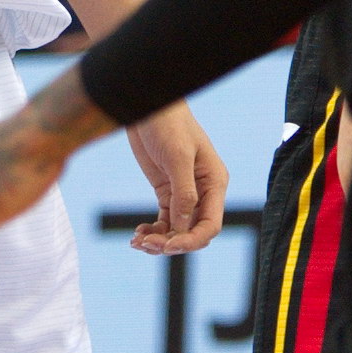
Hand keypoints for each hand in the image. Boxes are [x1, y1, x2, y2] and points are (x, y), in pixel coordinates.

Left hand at [125, 105, 227, 254]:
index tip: (168, 245)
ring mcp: (184, 193)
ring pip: (177, 230)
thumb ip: (184, 192)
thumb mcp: (178, 156)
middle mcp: (203, 192)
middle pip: (193, 232)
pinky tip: (137, 234)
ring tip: (137, 242)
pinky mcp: (166, 191)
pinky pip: (164, 222)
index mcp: (214, 183)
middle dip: (172, 243)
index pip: (211, 224)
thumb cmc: (168, 124)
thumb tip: (183, 227)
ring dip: (159, 241)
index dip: (191, 240)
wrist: (147, 106)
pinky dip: (153, 231)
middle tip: (146, 244)